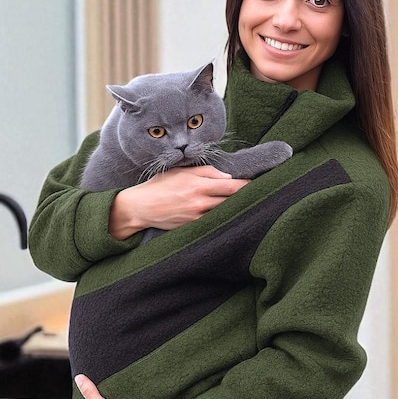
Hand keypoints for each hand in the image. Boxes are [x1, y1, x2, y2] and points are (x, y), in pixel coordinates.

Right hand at [109, 165, 248, 238]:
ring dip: (233, 208)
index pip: (231, 186)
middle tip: (256, 193)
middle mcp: (200, 202)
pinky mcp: (193, 227)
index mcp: (199, 185)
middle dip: (243, 197)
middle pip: (231, 201)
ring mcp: (197, 217)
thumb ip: (206, 172)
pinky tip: (226, 214)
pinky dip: (220, 217)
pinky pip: (212, 221)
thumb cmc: (160, 185)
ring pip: (224, 212)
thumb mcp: (182, 171)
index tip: (256, 183)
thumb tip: (227, 176)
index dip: (247, 185)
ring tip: (243, 203)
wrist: (141, 207)